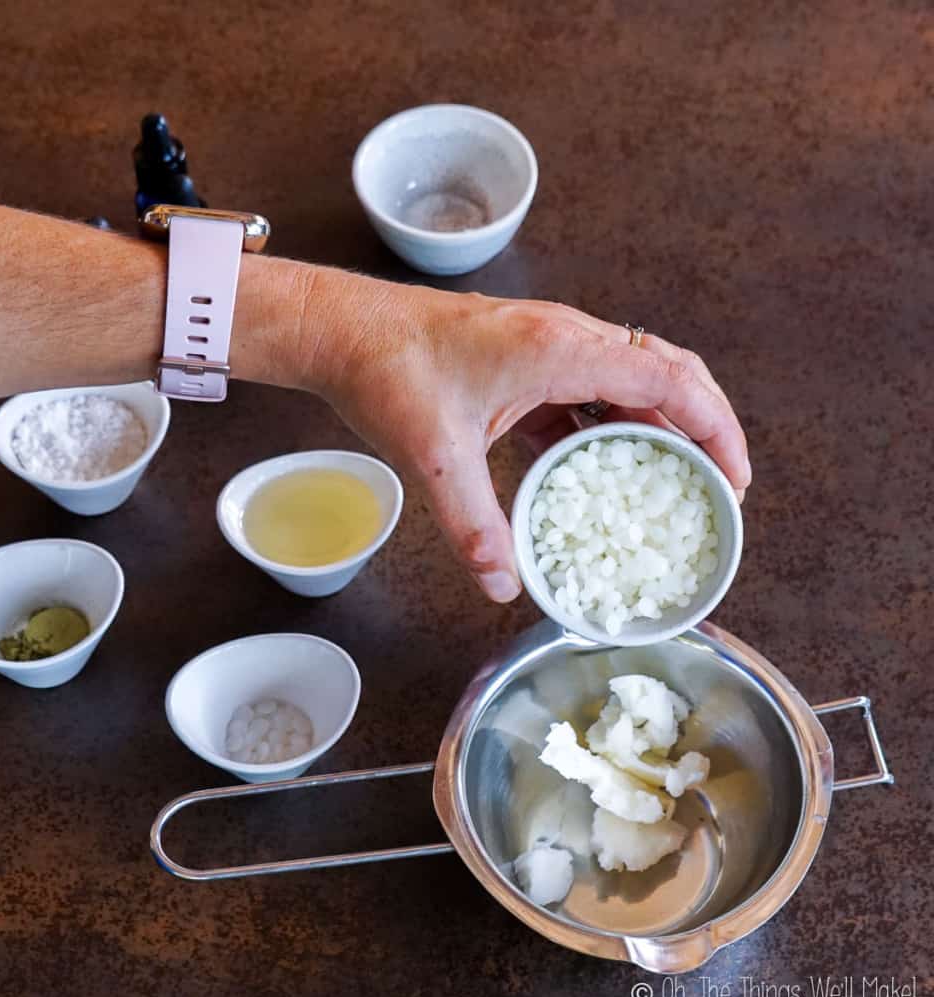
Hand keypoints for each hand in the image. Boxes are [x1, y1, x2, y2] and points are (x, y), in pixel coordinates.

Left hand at [300, 267, 750, 603]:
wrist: (343, 331)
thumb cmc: (388, 370)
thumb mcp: (435, 455)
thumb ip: (473, 523)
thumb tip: (502, 585)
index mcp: (559, 348)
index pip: (667, 380)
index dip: (714, 427)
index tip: (734, 477)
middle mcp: (564, 339)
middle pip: (663, 374)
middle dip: (702, 426)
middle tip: (720, 485)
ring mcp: (546, 347)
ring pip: (628, 383)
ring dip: (658, 428)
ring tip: (675, 485)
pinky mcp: (526, 363)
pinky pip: (587, 394)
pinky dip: (609, 430)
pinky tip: (605, 471)